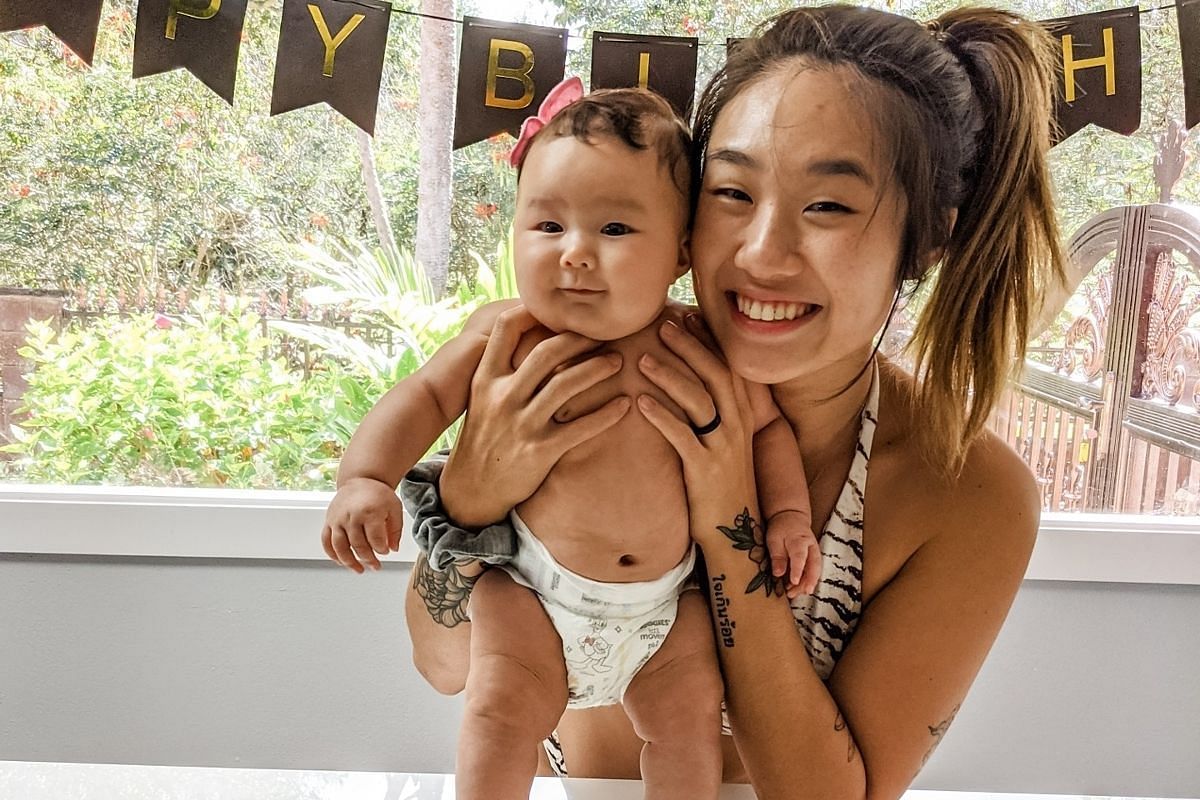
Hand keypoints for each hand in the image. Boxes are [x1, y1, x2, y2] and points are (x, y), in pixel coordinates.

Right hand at [322, 476, 404, 572]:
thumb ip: (396, 530)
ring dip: (349, 562)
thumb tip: (393, 549)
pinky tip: (341, 562)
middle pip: (358, 545)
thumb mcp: (394, 508)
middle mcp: (351, 516)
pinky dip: (332, 554)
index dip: (382, 549)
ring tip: (359, 569)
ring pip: (340, 547)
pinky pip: (326, 541)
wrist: (361, 479)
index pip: (375, 539)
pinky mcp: (329, 521)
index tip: (385, 552)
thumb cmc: (378, 494)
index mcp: (370, 512)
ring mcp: (337, 519)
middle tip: (376, 565)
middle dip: (368, 559)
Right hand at [442, 306, 632, 526]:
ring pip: (566, 385)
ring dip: (598, 368)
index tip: (562, 308)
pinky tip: (625, 405)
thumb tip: (532, 335)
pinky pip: (581, 428)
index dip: (535, 311)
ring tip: (618, 361)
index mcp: (486, 379)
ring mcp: (521, 424)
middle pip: (546, 352)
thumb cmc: (484, 437)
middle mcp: (502, 397)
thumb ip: (503, 370)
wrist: (471, 489)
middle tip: (605, 334)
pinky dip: (607, 414)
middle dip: (580, 339)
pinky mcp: (540, 451)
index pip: (507, 329)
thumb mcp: (482, 398)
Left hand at [635, 316, 758, 537]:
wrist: (735, 531)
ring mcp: (723, 448)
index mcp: (743, 415)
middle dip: (689, 347)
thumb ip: (713, 411)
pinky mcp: (706, 470)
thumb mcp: (724, 442)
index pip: (728, 366)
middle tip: (661, 325)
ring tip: (641, 359)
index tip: (686, 318)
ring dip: (669, 376)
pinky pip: (682, 437)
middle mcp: (738, 426)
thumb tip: (689, 380)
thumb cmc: (722, 482)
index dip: (708, 340)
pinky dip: (662, 417)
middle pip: (715, 374)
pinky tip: (640, 402)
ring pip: (698, 401)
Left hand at [766, 509, 822, 598]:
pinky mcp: (814, 557)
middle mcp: (811, 547)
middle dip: (809, 580)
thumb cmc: (781, 528)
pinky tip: (798, 588)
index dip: (798, 570)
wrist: (792, 517)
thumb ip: (777, 556)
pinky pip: (814, 570)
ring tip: (796, 593)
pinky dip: (807, 580)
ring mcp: (815, 552)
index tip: (794, 582)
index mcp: (799, 540)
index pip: (800, 557)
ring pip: (816, 569)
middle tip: (801, 592)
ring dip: (808, 583)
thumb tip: (778, 574)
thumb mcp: (774, 539)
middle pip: (813, 565)